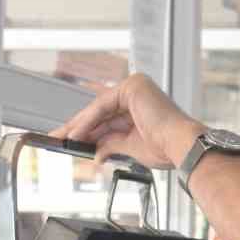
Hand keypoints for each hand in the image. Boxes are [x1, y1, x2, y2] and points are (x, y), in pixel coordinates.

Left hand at [53, 72, 202, 169]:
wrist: (182, 147)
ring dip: (79, 127)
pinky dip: (87, 122)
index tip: (69, 141)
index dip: (86, 130)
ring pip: (99, 109)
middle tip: (58, 139)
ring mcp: (135, 86)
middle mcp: (138, 91)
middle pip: (100, 112)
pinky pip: (102, 106)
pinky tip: (75, 135)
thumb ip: (111, 144)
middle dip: (78, 128)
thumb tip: (96, 152)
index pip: (107, 116)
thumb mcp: (130, 147)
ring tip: (63, 140)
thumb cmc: (167, 147)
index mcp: (141, 103)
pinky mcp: (132, 87)